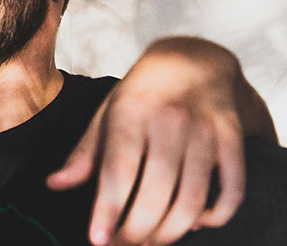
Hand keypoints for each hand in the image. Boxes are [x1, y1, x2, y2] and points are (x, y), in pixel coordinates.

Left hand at [46, 37, 257, 245]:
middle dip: (137, 231)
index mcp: (131, 112)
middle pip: (156, 193)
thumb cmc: (142, 93)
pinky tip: (193, 224)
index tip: (98, 239)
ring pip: (193, 199)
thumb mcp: (107, 113)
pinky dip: (215, 218)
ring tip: (150, 242)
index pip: (119, 169)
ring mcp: (205, 130)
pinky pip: (232, 191)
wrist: (193, 58)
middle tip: (122, 245)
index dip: (109, 209)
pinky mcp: (232, 139)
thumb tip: (54, 184)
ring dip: (170, 233)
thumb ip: (83, 153)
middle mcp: (170, 121)